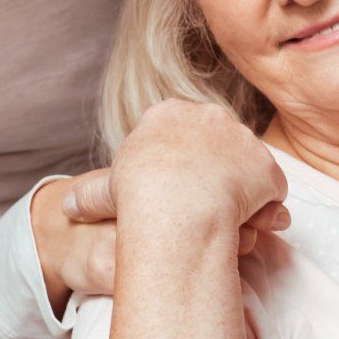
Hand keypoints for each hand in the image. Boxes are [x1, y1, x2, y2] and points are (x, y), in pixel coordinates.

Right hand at [106, 99, 289, 239]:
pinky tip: (251, 224)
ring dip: (243, 193)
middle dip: (217, 174)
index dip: (182, 163)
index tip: (176, 187)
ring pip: (247, 168)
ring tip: (230, 223)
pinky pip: (270, 188)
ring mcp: (243, 138)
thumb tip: (67, 207)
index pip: (182, 133)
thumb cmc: (137, 191)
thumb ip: (92, 196)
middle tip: (204, 208)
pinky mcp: (267, 165)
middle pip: (219, 147)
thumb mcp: (107, 189)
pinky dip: (265, 207)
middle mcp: (211, 116)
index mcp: (170, 114)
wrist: (176, 199)